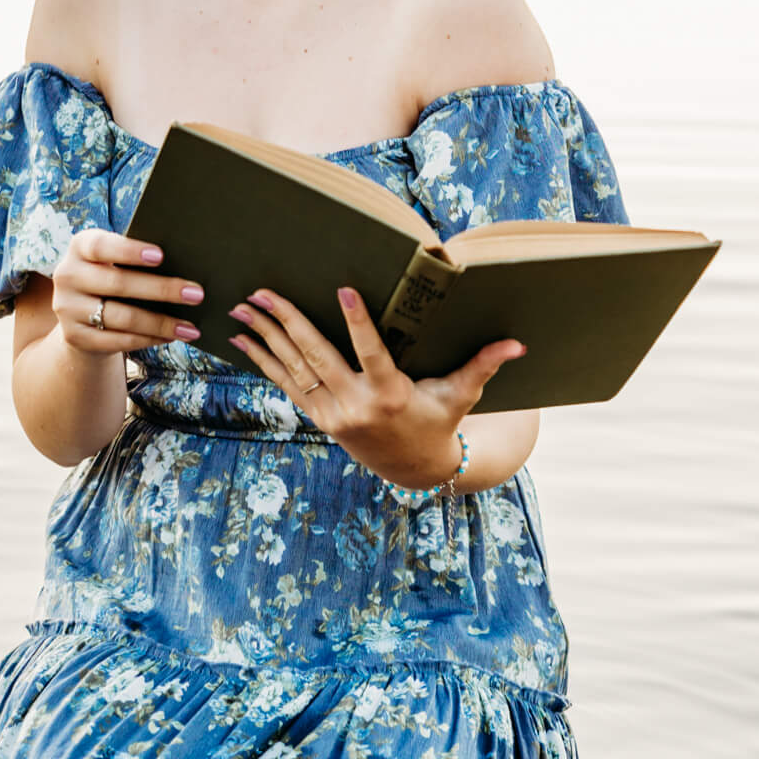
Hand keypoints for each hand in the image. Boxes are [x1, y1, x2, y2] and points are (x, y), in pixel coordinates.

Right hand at [52, 230, 204, 357]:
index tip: (160, 255)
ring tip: (189, 327)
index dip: (129, 251)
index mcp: (80, 247)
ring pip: (122, 317)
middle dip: (161, 289)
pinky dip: (148, 339)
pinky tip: (170, 337)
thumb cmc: (112, 277)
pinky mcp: (75, 337)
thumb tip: (186, 266)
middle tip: (196, 294)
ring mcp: (68, 309)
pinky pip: (118, 340)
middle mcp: (68, 275)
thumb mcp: (115, 261)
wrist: (81, 314)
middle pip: (118, 283)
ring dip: (161, 323)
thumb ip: (138, 259)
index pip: (101, 245)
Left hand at [228, 284, 525, 486]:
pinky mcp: (319, 417)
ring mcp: (333, 414)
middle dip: (287, 322)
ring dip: (264, 337)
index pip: (371, 352)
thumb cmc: (439, 420)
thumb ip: (484, 365)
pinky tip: (240, 338)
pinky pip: (285, 385)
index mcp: (390, 394)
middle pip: (317, 357)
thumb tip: (519, 343)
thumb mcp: (461, 395)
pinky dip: (262, 360)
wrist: (414, 468)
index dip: (357, 321)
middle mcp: (356, 405)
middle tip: (263, 291)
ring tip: (241, 307)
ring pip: (293, 369)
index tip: (342, 290)